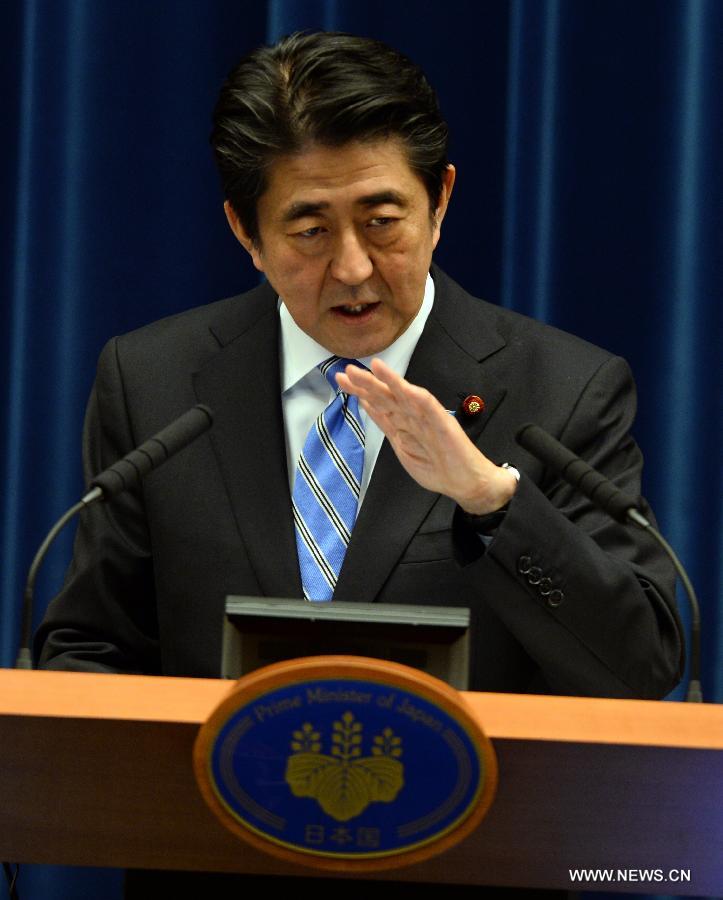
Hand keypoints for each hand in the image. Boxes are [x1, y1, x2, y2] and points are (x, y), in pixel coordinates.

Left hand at [336, 358, 517, 514]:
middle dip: (366, 383)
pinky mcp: (442, 423)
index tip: (340, 380)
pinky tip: (404, 386)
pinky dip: (416, 395)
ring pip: (405, 396)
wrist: (465, 482)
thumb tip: (367, 405)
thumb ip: (386, 425)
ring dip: (389, 382)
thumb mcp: (401, 446)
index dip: (359, 390)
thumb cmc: (438, 467)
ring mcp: (427, 418)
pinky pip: (429, 407)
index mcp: (402, 421)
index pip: (377, 402)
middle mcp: (412, 415)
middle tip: (347, 371)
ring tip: (373, 368)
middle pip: (386, 395)